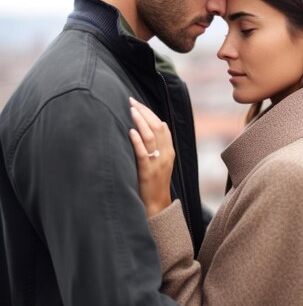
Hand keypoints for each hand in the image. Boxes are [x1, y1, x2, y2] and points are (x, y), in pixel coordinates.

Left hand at [129, 98, 174, 216]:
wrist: (157, 204)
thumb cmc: (155, 182)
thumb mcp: (162, 161)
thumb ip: (160, 144)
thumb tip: (158, 124)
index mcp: (169, 151)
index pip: (162, 126)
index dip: (150, 112)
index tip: (138, 103)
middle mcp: (165, 155)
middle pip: (157, 128)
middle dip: (144, 112)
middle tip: (131, 101)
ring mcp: (157, 164)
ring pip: (151, 138)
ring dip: (141, 122)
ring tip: (131, 110)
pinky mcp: (147, 172)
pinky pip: (143, 154)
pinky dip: (137, 141)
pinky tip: (131, 132)